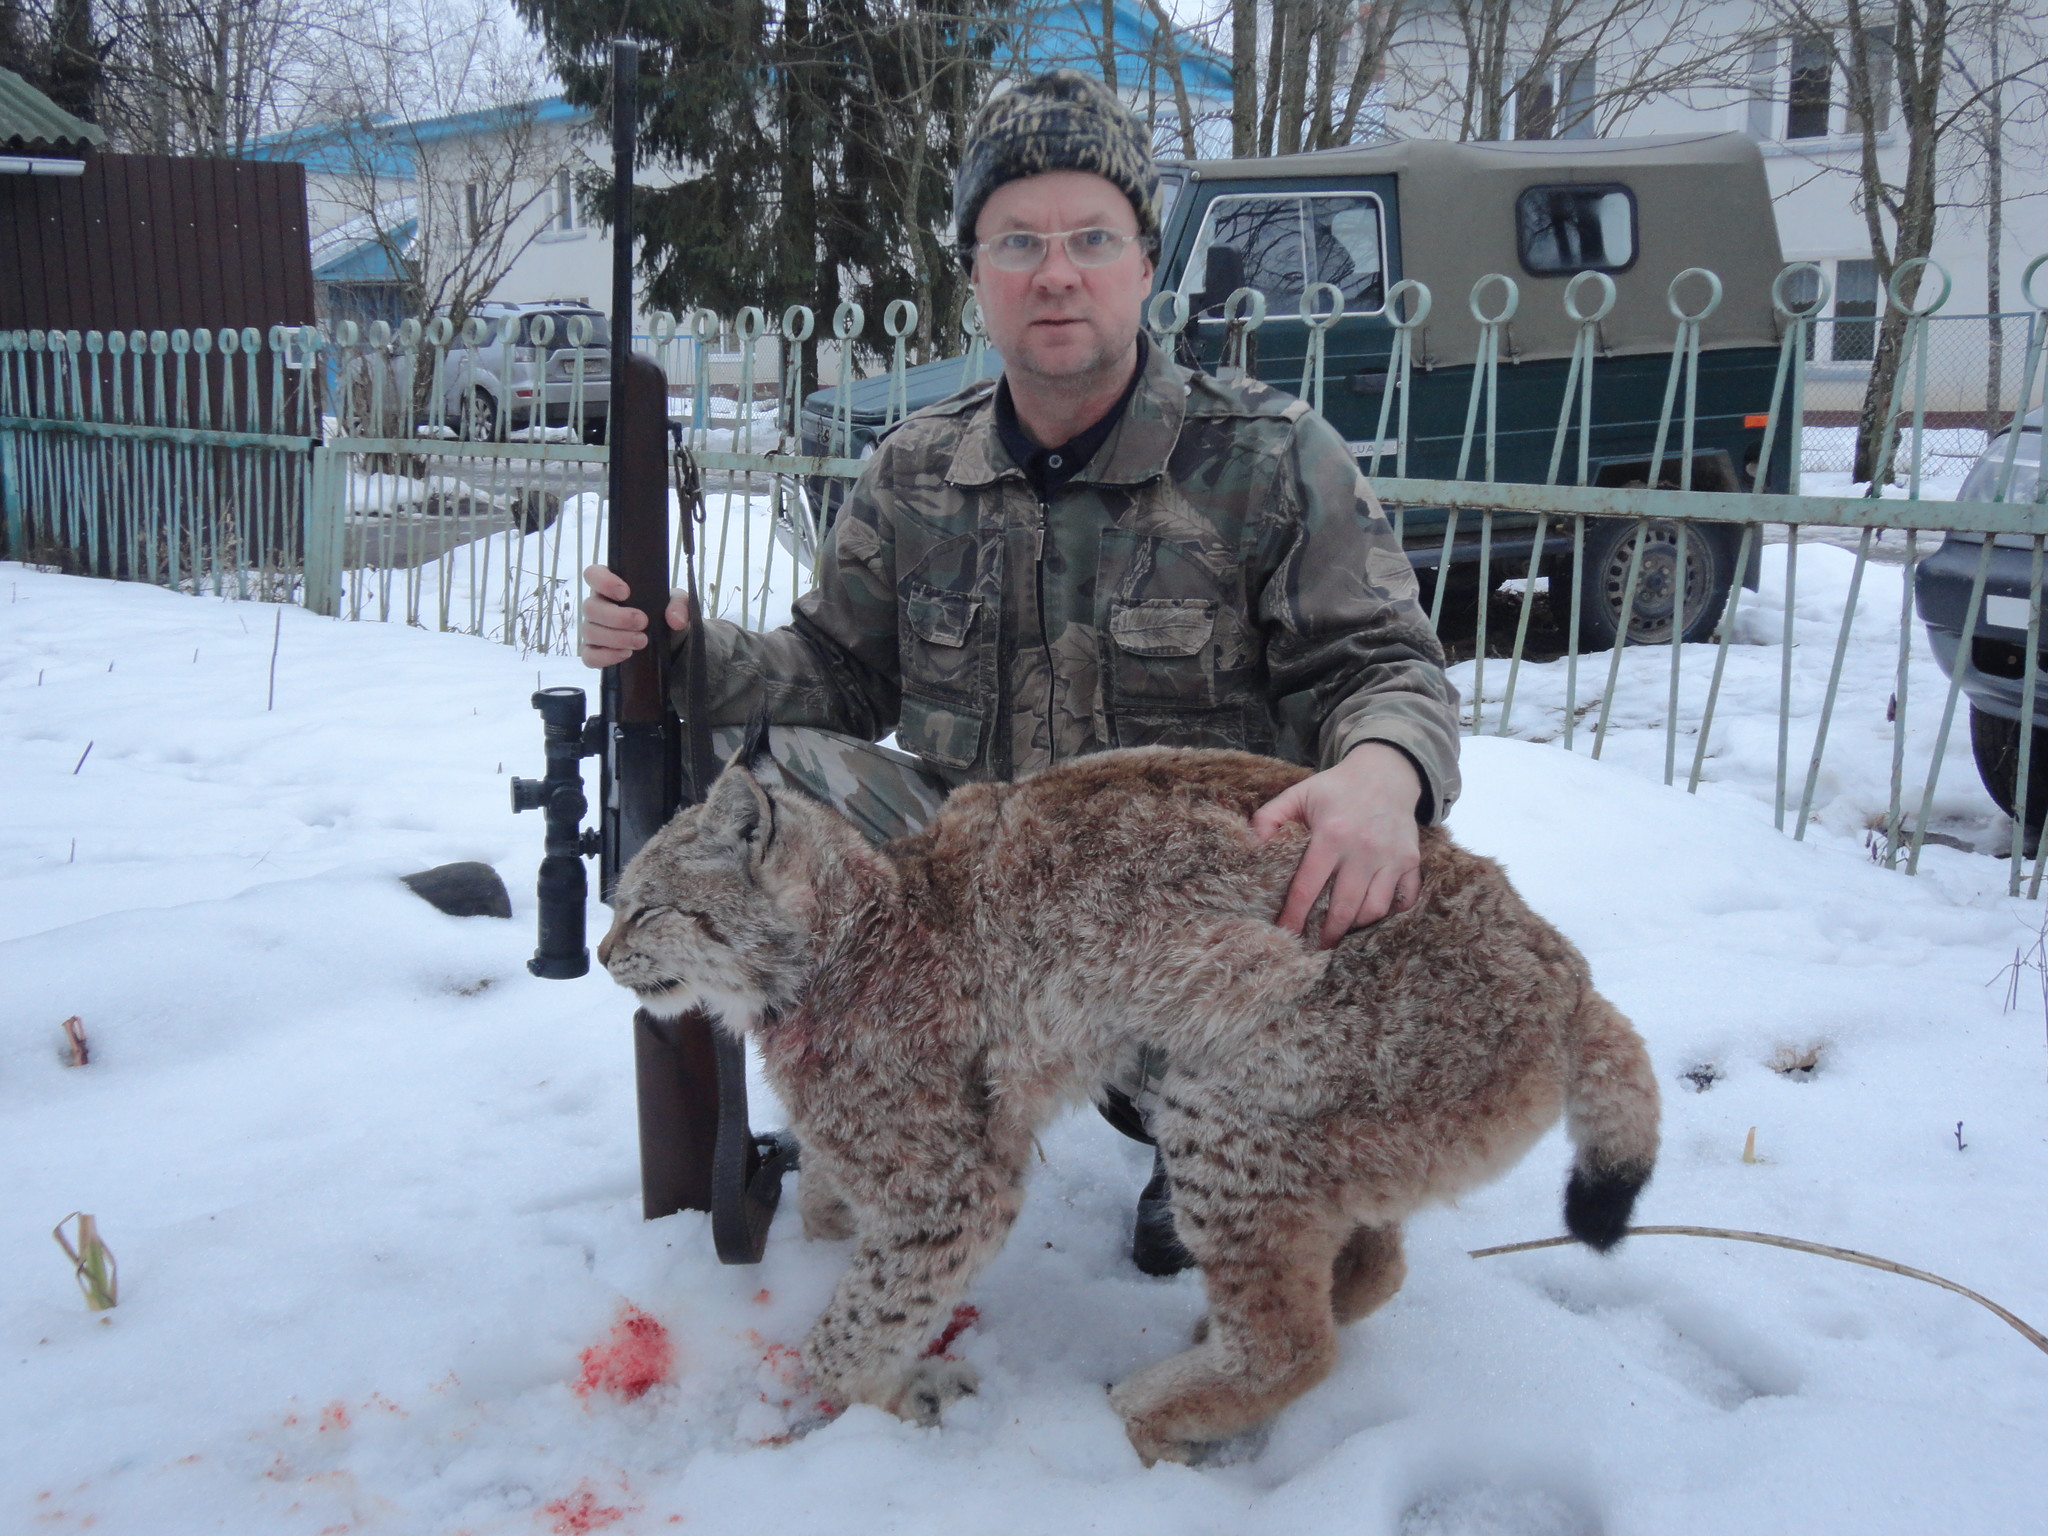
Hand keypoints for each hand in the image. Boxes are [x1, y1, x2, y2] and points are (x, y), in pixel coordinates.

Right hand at [579, 563, 691, 668]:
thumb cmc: (663, 613)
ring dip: (616, 637)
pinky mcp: (595, 652)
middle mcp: (598, 606)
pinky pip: (589, 656)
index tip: (626, 592)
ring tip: (642, 641)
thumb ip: (679, 604)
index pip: (593, 574)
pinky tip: (626, 654)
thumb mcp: (677, 603)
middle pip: (590, 607)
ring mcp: (593, 630)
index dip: (603, 581)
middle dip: (617, 616)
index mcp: (610, 586)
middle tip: (643, 622)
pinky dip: (606, 656)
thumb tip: (675, 619)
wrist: (668, 642)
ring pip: (590, 632)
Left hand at [1251, 742, 1424, 947]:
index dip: (1295, 915)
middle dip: (1327, 933)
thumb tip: (1251, 846)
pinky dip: (1391, 913)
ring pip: (1374, 909)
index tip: (1286, 933)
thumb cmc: (1336, 788)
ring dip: (1356, 925)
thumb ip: (1269, 817)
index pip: (1308, 887)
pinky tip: (1372, 914)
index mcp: (1331, 835)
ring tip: (1341, 929)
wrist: (1386, 773)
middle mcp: (1363, 849)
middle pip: (1343, 907)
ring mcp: (1391, 857)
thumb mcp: (1298, 793)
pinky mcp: (1411, 861)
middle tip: (1316, 946)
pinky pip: (1404, 899)